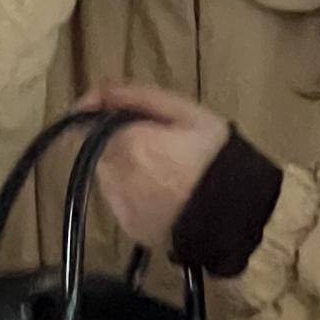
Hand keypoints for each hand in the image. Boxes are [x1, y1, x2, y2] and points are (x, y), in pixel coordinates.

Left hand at [86, 83, 231, 251]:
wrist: (234, 215)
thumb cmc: (214, 157)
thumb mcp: (184, 112)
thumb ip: (137, 97)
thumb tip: (100, 91)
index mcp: (126, 143)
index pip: (85, 127)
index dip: (95, 115)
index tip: (109, 110)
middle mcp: (114, 177)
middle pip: (99, 153)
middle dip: (118, 144)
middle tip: (156, 144)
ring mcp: (121, 207)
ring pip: (110, 180)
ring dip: (126, 170)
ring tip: (164, 171)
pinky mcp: (130, 228)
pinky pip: (124, 204)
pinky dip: (136, 195)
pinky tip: (164, 193)